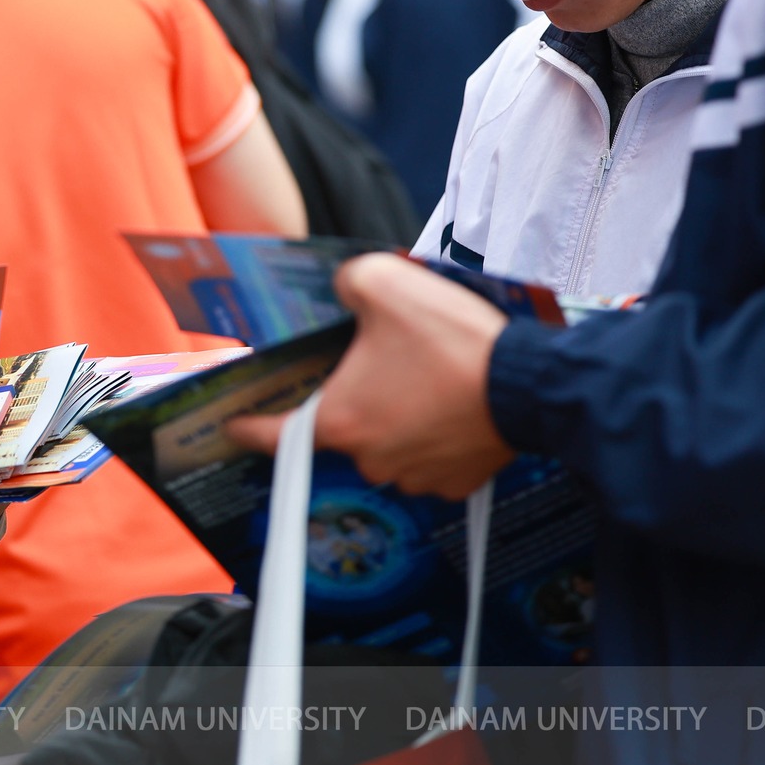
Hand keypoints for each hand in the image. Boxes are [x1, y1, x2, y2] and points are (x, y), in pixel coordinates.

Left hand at [229, 254, 514, 498]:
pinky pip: (430, 456)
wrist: (533, 385)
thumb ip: (346, 283)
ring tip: (424, 378)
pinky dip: (434, 433)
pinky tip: (451, 402)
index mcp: (340, 420)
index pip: (271, 434)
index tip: (231, 425)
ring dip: (396, 416)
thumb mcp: (382, 281)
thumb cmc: (452, 340)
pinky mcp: (456, 482)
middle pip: (341, 428)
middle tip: (377, 365)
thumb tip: (343, 291)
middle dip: (351, 397)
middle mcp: (370, 458)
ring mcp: (415, 475)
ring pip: (388, 443)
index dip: (246, 425)